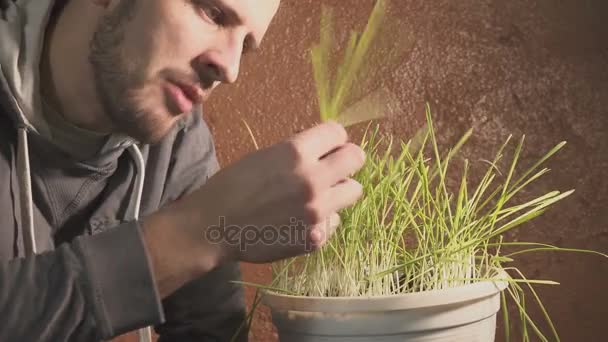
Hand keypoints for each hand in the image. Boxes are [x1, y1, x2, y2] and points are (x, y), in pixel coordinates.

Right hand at [197, 121, 363, 262]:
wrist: (213, 227)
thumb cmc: (231, 186)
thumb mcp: (264, 156)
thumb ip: (297, 153)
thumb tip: (324, 151)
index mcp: (296, 153)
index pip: (339, 133)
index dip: (332, 139)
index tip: (326, 147)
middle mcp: (312, 180)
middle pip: (357, 158)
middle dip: (345, 160)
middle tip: (332, 168)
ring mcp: (316, 211)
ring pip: (353, 191)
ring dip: (338, 190)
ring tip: (317, 196)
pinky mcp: (315, 238)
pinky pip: (334, 221)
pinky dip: (323, 220)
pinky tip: (300, 221)